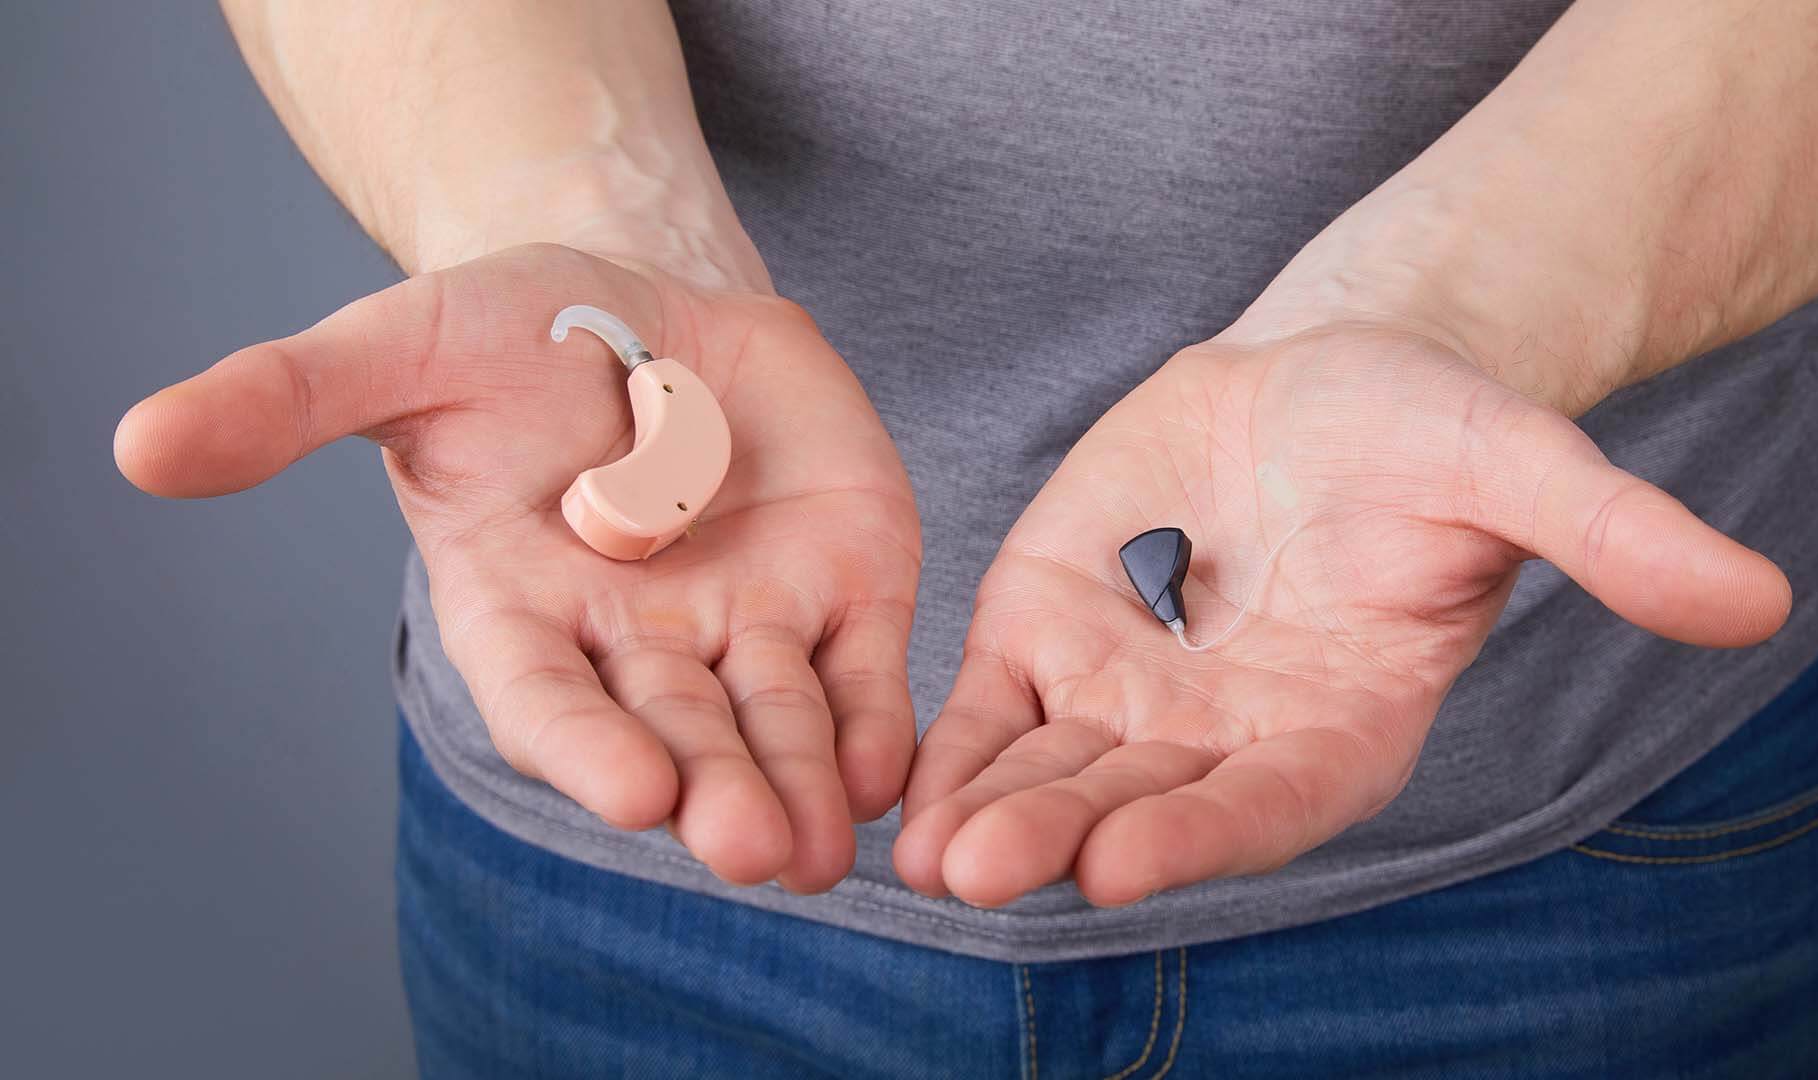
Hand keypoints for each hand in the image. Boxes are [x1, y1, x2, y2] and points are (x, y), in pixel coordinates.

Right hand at [117, 243, 919, 891]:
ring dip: (802, 786)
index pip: (546, 701)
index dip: (586, 747)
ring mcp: (743, 623)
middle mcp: (635, 644)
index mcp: (522, 611)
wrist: (644, 300)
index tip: (633, 790)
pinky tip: (898, 772)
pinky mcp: (841, 590)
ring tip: (825, 846)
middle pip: (674, 733)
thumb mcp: (396, 349)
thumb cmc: (505, 334)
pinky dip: (876, 721)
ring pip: (775, 722)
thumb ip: (286, 400)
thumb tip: (140, 446)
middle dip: (712, 790)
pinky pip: (861, 670)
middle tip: (745, 847)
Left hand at [894, 325, 1787, 906]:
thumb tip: (1755, 603)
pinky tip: (894, 783)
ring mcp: (1138, 697)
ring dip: (987, 809)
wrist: (1334, 377)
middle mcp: (1231, 736)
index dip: (1200, 831)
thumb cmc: (1433, 426)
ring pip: (1054, 768)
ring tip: (919, 853)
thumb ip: (1614, 539)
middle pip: (1139, 801)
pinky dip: (952, 744)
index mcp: (1339, 724)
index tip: (1121, 861)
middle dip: (1059, 838)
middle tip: (977, 873)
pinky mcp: (1062, 633)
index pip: (1267, 800)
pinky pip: (999, 706)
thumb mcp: (1520, 464)